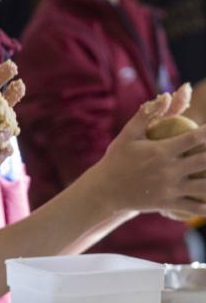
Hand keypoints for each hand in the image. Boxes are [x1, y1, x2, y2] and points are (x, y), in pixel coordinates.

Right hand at [93, 86, 205, 216]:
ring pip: (204, 186)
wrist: (105, 190)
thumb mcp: (128, 134)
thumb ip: (147, 114)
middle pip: (205, 161)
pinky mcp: (168, 203)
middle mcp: (169, 170)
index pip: (194, 138)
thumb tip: (165, 95)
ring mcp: (170, 188)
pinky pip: (194, 207)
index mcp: (161, 151)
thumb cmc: (117, 158)